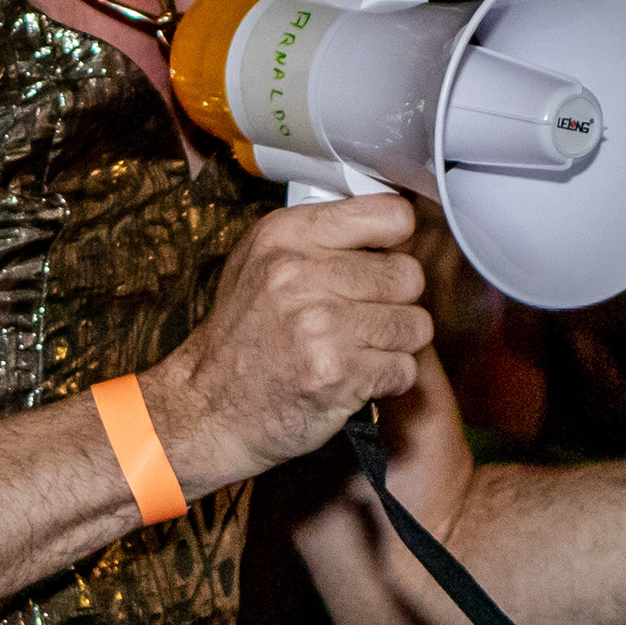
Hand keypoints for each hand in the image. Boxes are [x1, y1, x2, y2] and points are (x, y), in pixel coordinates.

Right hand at [145, 192, 432, 494]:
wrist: (210, 409)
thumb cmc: (244, 336)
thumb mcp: (261, 262)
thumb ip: (321, 239)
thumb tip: (395, 227)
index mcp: (287, 235)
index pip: (391, 215)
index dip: (397, 243)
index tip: (383, 260)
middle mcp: (301, 274)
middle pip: (408, 274)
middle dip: (397, 301)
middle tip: (366, 317)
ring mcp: (321, 326)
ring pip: (415, 324)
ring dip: (396, 343)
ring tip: (361, 349)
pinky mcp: (338, 374)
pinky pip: (404, 368)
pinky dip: (388, 379)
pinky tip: (357, 378)